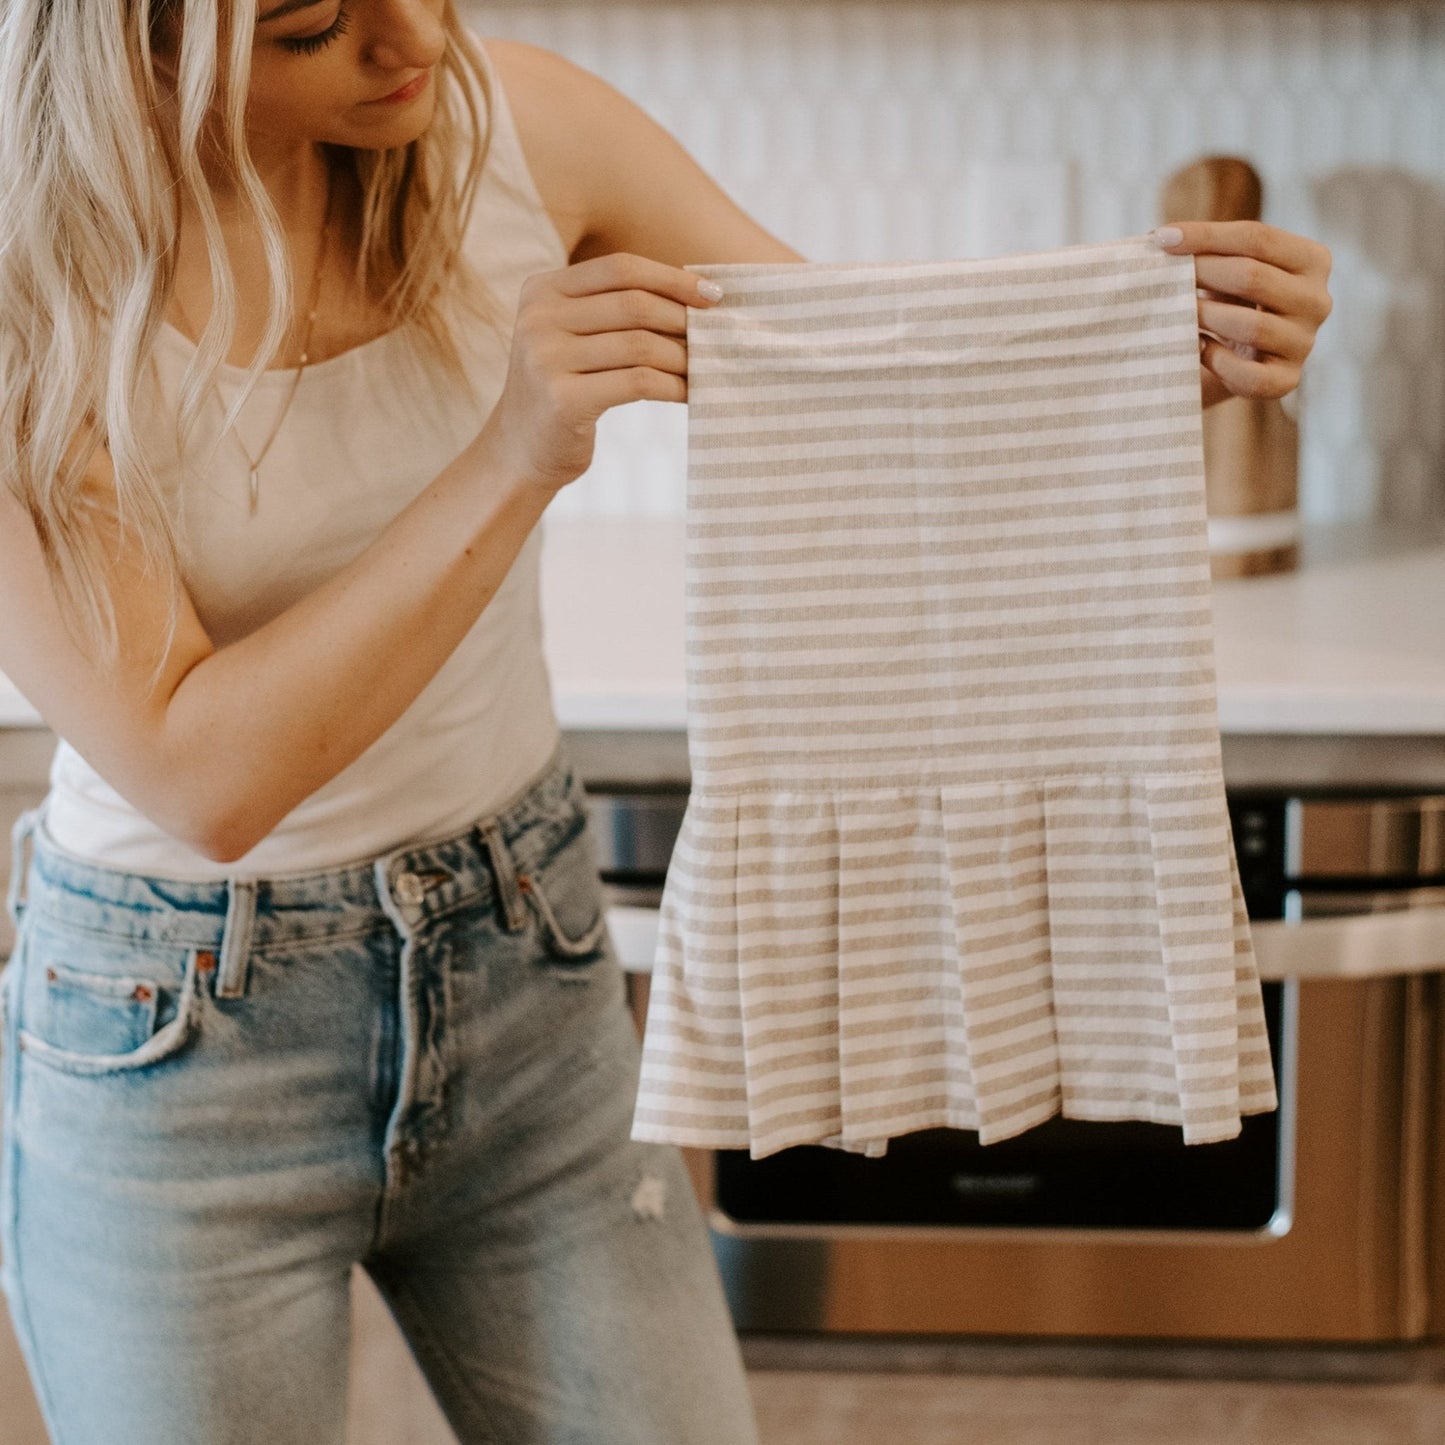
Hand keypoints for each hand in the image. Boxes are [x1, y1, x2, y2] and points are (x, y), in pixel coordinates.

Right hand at [477, 252, 721, 496]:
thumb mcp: (574, 337)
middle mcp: (538, 318)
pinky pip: (638, 382)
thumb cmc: (564, 390)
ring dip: (684, 356)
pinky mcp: (563, 400)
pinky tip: (690, 393)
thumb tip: (696, 297)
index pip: (619, 269)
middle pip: (634, 304)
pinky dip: (674, 386)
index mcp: (542, 290)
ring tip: (708, 366)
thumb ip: (613, 311)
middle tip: (717, 336)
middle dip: (684, 319)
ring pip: (641, 345)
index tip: (712, 295)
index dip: (671, 278)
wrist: (521, 450)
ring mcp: (547, 359)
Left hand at [1150, 221, 1332, 407]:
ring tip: (1175, 313)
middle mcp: (1317, 300)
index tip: (1163, 238)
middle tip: (1163, 278)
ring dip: (1205, 317)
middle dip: (1202, 274)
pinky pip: (1250, 375)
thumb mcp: (1231, 268)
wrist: (1238, 356)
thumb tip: (1163, 238)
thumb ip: (1210, 250)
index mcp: (1312, 259)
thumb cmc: (1232, 301)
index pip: (1258, 238)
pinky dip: (1217, 361)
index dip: (1207, 236)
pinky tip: (1197, 348)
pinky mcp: (1287, 380)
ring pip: (1251, 325)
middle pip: (1253, 277)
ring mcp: (1305, 342)